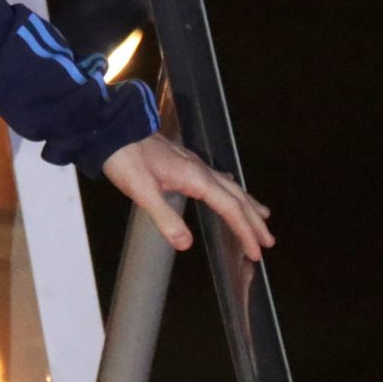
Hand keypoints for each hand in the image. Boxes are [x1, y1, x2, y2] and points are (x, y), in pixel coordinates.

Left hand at [101, 132, 274, 261]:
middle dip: (254, 220)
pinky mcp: (185, 161)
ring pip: (230, 186)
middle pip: (236, 197)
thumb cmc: (126, 159)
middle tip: (269, 241)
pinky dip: (230, 190)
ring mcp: (194, 164)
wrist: (113, 130)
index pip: (230, 208)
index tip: (256, 251)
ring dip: (247, 204)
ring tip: (263, 217)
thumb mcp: (141, 191)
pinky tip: (227, 190)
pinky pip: (218, 178)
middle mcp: (201, 170)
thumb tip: (186, 245)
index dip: (245, 231)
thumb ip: (164, 218)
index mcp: (196, 178)